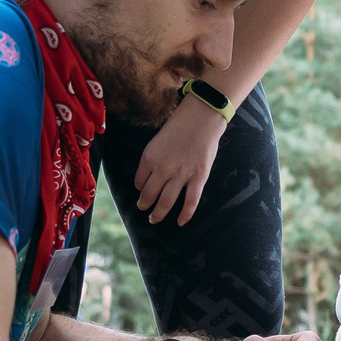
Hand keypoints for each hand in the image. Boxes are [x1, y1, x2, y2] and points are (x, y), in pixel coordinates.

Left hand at [132, 95, 227, 225]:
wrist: (201, 118)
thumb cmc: (179, 127)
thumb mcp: (157, 141)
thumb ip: (152, 160)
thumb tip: (150, 178)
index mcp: (149, 158)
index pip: (138, 182)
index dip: (140, 188)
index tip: (143, 190)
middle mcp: (162, 168)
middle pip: (148, 195)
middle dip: (144, 205)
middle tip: (144, 209)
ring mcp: (181, 175)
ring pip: (165, 202)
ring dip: (158, 214)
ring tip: (154, 219)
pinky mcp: (198, 178)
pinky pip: (190, 201)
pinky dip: (185, 214)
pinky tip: (180, 222)